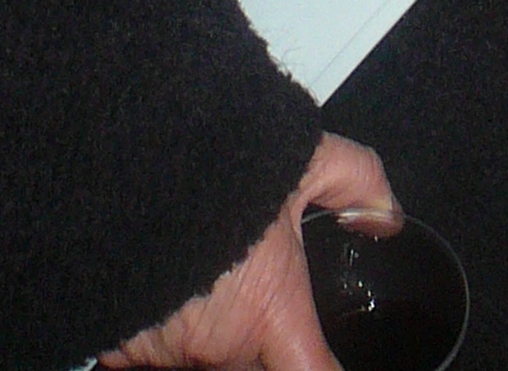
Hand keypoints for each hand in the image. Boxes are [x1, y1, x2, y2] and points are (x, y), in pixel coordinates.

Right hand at [100, 133, 398, 370]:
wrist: (121, 165)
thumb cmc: (213, 170)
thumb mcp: (303, 158)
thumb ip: (357, 182)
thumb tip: (387, 215)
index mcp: (268, 313)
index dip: (328, 369)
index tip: (326, 356)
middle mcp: (218, 348)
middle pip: (258, 365)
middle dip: (264, 342)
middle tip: (254, 292)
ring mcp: (165, 354)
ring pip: (206, 358)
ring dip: (214, 335)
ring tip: (213, 288)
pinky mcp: (120, 350)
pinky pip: (158, 356)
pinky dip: (173, 335)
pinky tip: (174, 299)